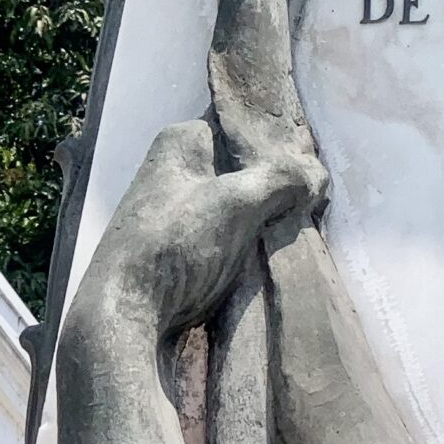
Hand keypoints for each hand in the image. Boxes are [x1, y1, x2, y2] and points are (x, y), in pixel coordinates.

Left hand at [86, 121, 326, 337]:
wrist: (125, 316)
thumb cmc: (174, 244)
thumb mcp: (236, 202)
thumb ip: (281, 179)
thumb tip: (317, 175)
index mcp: (179, 143)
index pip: (241, 128)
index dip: (277, 145)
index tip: (310, 166)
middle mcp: (173, 171)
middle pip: (241, 170)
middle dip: (275, 185)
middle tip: (312, 200)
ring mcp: (176, 213)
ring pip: (238, 206)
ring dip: (264, 219)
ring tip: (298, 227)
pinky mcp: (179, 250)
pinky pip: (227, 236)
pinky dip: (248, 244)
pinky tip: (270, 255)